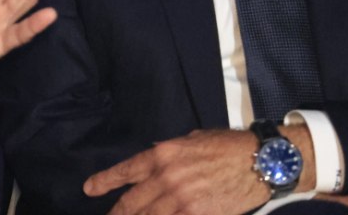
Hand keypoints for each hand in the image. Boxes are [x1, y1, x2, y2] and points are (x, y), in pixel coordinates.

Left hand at [85, 127, 314, 214]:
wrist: (258, 161)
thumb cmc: (227, 146)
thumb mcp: (192, 140)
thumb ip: (168, 154)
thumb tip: (153, 163)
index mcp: (164, 154)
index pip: (126, 171)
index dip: (105, 181)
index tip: (89, 189)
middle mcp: (167, 177)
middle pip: (131, 202)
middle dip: (116, 213)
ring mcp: (180, 200)